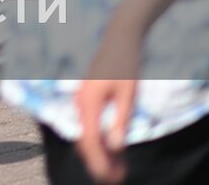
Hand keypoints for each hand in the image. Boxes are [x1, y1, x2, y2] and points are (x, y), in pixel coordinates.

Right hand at [75, 24, 142, 183]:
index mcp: (88, 103)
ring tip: (119, 167)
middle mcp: (80, 104)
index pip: (89, 142)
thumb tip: (115, 148)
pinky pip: (88, 127)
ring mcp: (81, 102)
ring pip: (85, 136)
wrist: (119, 38)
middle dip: (99, 163)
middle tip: (119, 176)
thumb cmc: (126, 64)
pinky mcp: (87, 100)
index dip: (100, 163)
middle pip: (84, 142)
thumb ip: (120, 121)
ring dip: (99, 154)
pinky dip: (99, 142)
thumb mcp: (128, 95)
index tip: (113, 177)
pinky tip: (114, 149)